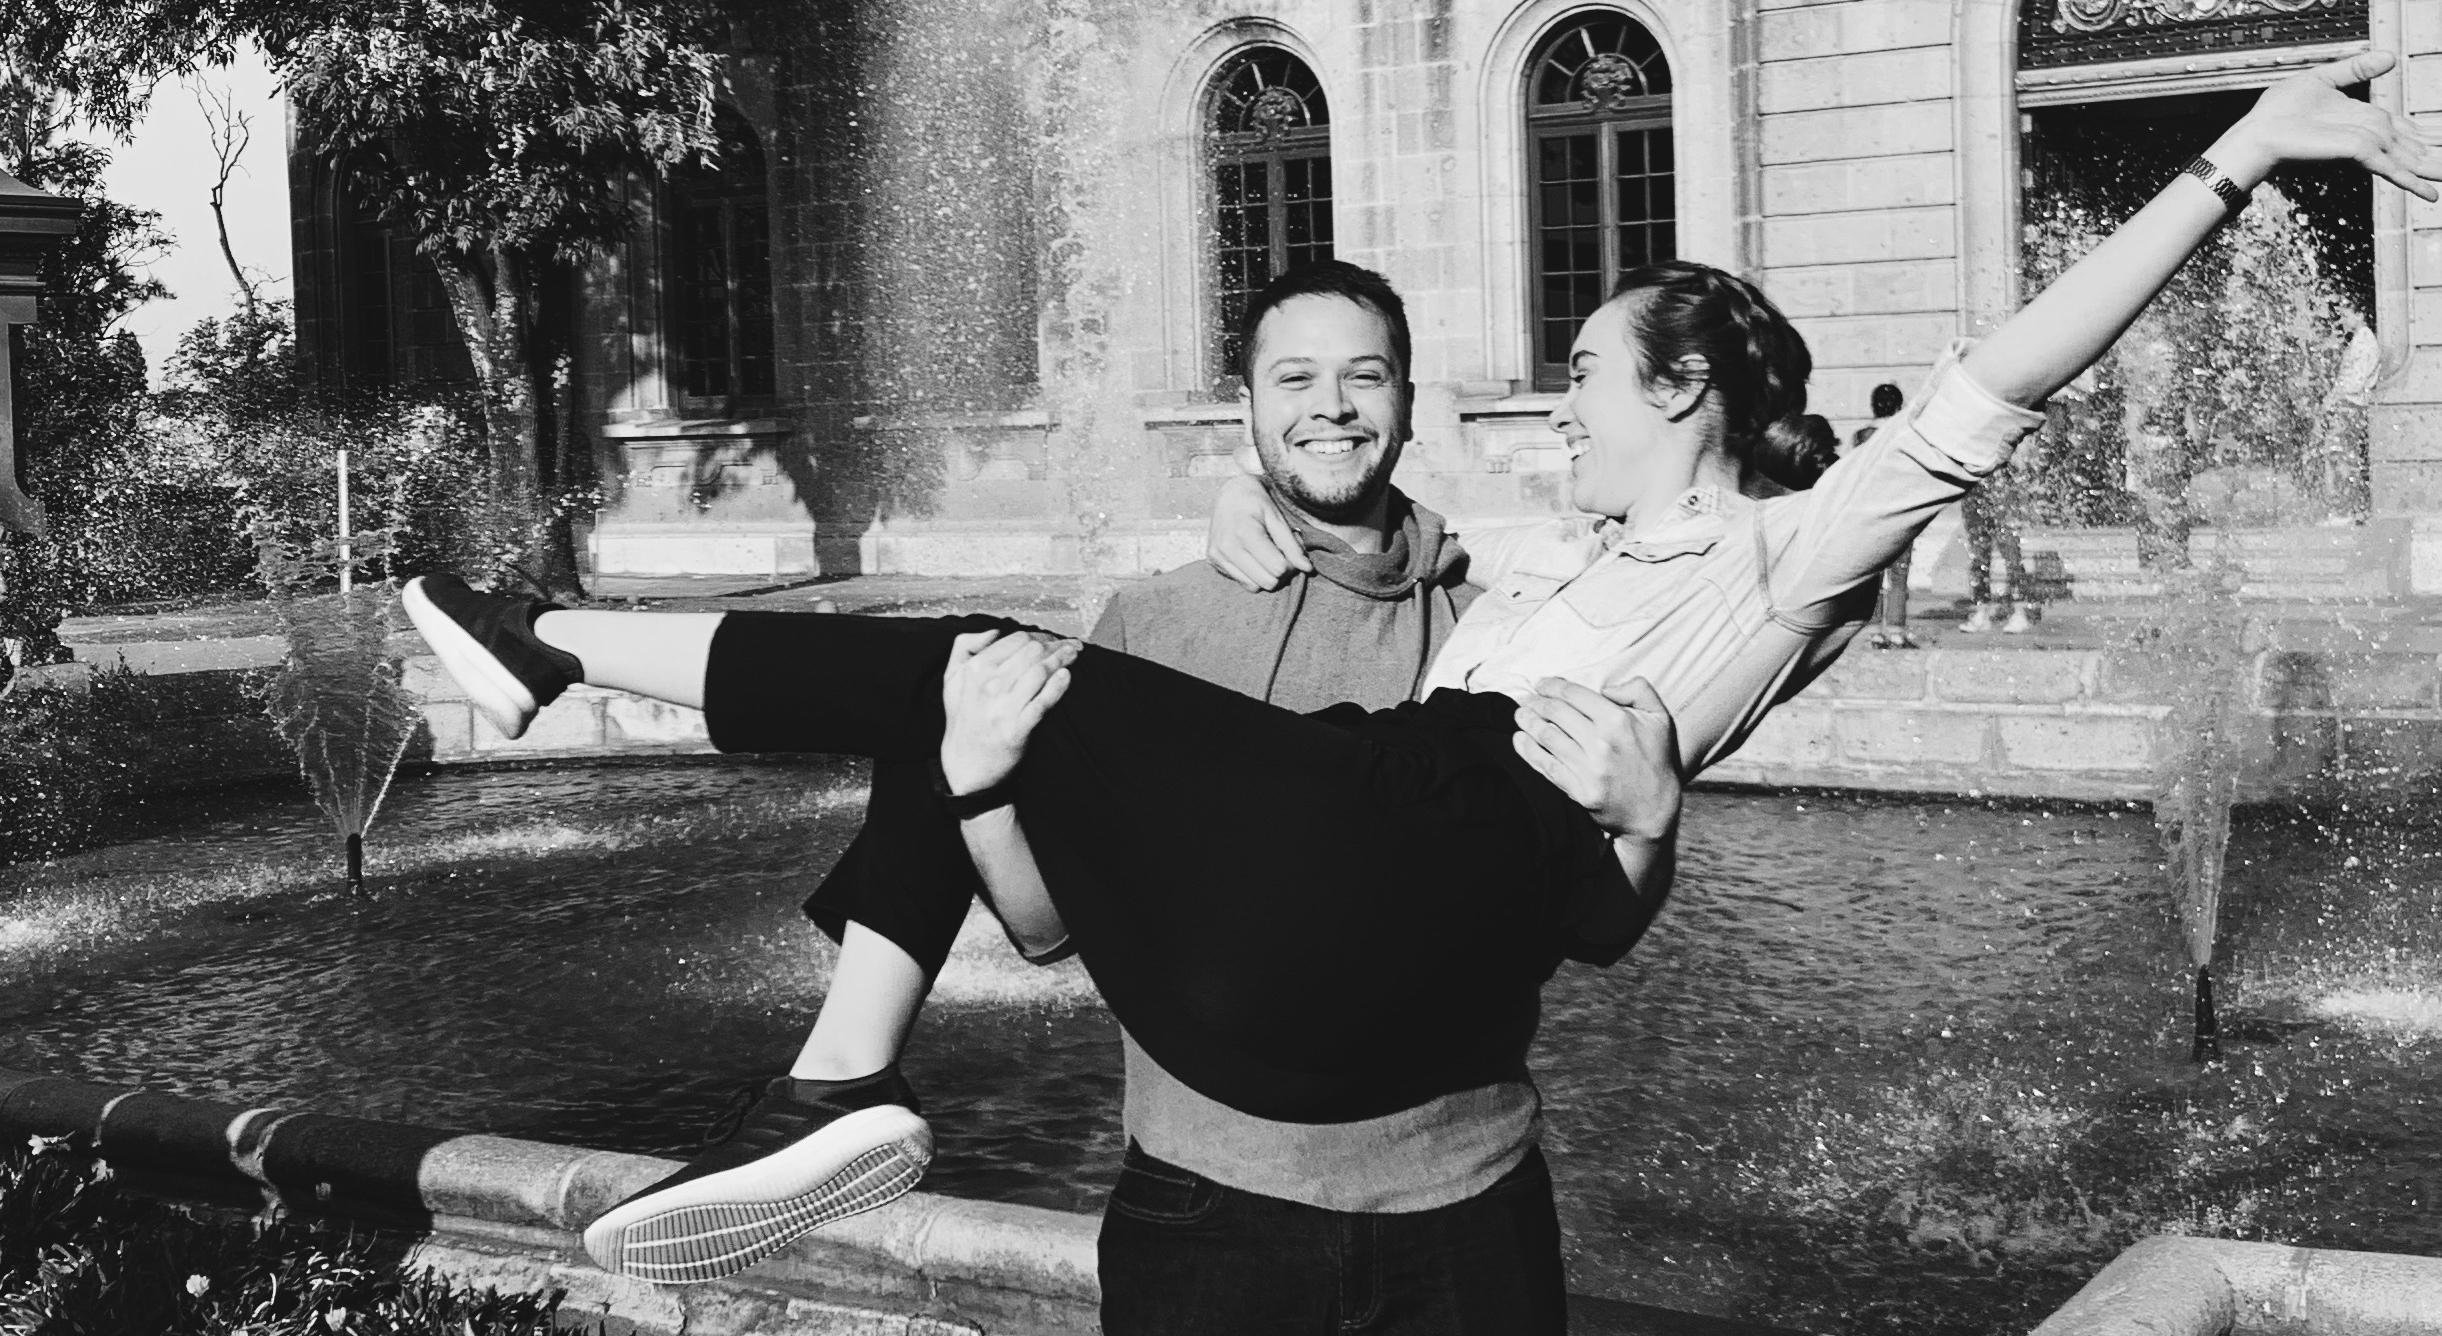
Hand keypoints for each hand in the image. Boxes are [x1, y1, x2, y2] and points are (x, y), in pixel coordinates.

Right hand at [940, 629, 1080, 795]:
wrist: (966, 765)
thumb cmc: (963, 720)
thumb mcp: (951, 679)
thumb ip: (964, 647)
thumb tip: (993, 632)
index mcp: (975, 670)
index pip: (1015, 640)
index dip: (1039, 636)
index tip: (1051, 639)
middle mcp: (988, 685)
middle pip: (1032, 652)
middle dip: (1056, 645)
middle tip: (1071, 646)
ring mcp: (1003, 708)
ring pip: (1040, 672)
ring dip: (1062, 660)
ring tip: (1075, 655)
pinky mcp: (1017, 729)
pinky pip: (1043, 702)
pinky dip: (1058, 687)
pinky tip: (1067, 677)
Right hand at [1206, 474, 1309, 591]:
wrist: (1230, 494)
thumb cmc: (1257, 503)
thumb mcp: (1277, 518)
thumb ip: (1291, 545)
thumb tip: (1307, 568)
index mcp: (1245, 532)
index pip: (1278, 568)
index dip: (1291, 564)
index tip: (1291, 551)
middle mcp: (1227, 546)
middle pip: (1267, 582)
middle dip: (1280, 573)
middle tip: (1282, 556)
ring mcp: (1218, 555)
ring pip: (1254, 587)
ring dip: (1266, 576)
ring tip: (1268, 556)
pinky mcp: (1213, 561)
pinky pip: (1242, 582)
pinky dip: (1253, 575)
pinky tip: (1254, 557)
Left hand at [1512, 677, 1680, 839]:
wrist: (1655, 809)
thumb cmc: (1656, 759)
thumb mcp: (1659, 717)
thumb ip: (1638, 690)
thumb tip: (1605, 687)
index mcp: (1618, 720)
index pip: (1574, 695)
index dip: (1552, 686)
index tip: (1542, 684)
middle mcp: (1601, 743)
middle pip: (1556, 713)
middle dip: (1536, 702)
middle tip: (1527, 699)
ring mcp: (1588, 769)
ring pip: (1547, 737)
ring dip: (1528, 722)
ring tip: (1520, 714)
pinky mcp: (1579, 791)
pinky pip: (1546, 766)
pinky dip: (1527, 751)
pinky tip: (1519, 740)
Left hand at [2212, 52, 2441, 198]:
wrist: (2257, 134)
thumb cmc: (2277, 112)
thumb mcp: (2322, 80)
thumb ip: (2357, 68)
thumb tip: (2390, 57)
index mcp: (2361, 120)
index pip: (2401, 127)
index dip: (2423, 133)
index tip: (2440, 139)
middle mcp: (2367, 135)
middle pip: (2411, 146)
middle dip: (2434, 154)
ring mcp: (2363, 146)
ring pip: (2409, 159)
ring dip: (2434, 169)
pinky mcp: (2356, 153)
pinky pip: (2392, 168)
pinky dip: (2414, 181)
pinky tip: (2431, 193)